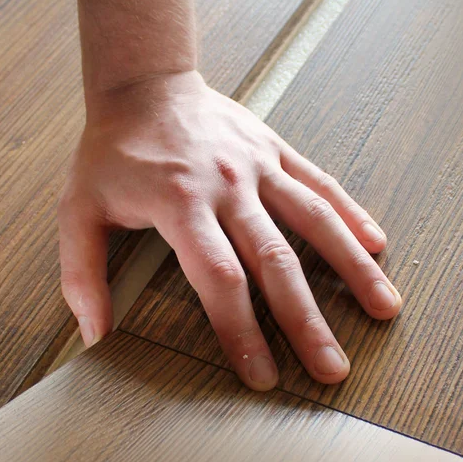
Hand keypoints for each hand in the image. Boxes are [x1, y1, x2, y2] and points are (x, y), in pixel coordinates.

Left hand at [58, 71, 401, 389]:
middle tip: (333, 369)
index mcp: (180, 205)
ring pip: (314, 220)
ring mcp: (258, 165)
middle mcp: (228, 186)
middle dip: (306, 321)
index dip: (243, 331)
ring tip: (385, 307)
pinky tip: (376, 243)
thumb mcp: (78, 208)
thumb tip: (95, 333)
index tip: (263, 375)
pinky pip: (319, 182)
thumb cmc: (112, 151)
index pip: (220, 279)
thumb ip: (82, 273)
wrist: (145, 86)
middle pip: (276, 260)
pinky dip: (350, 213)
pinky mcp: (274, 150)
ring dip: (350, 267)